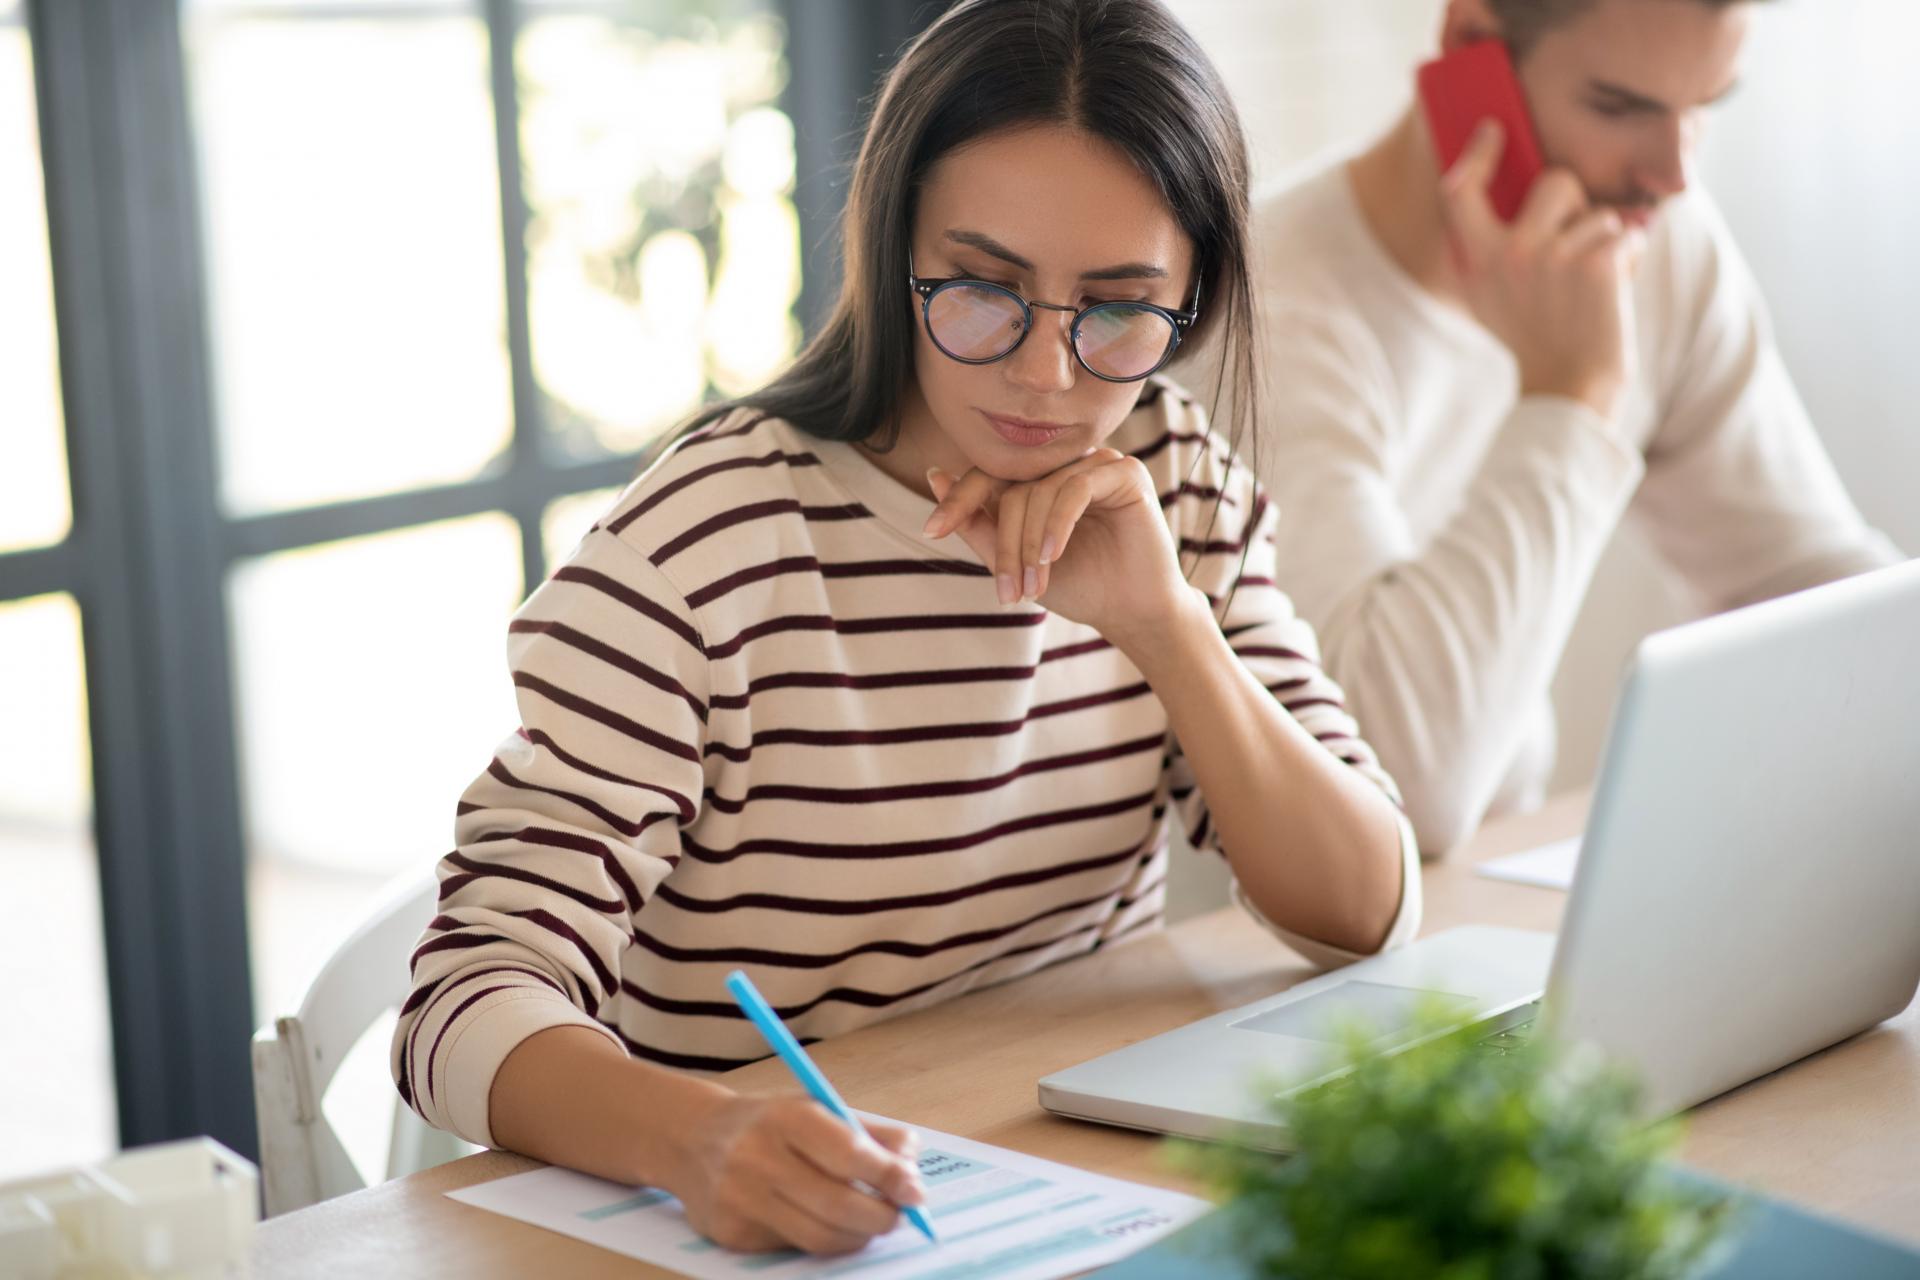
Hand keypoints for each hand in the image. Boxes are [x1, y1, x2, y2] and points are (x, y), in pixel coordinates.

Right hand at [670, 1093, 924, 1254]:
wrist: (692, 1139)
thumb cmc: (770, 1123)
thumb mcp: (815, 1107)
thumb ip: (867, 1131)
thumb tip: (911, 1157)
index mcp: (787, 1117)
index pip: (848, 1153)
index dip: (888, 1176)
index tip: (915, 1190)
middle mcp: (759, 1158)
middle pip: (836, 1204)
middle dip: (881, 1217)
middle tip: (900, 1215)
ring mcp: (741, 1200)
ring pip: (818, 1237)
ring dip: (858, 1236)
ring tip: (872, 1223)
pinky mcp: (732, 1234)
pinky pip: (793, 1248)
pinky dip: (823, 1241)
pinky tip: (829, 1225)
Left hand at [922, 448, 1192, 642]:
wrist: (1130, 611)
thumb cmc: (1079, 585)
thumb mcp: (1015, 560)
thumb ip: (977, 522)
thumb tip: (935, 474)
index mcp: (1039, 479)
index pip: (990, 475)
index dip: (959, 501)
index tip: (932, 530)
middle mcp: (1066, 464)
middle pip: (1013, 489)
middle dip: (1007, 545)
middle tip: (1009, 592)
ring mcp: (1096, 463)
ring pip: (1041, 491)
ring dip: (1031, 545)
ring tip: (1036, 586)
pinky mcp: (1125, 472)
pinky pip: (1076, 488)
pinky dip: (1058, 524)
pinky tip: (1053, 556)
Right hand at [1441, 120, 1643, 417]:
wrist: (1566, 390)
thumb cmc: (1536, 340)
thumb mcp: (1493, 297)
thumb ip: (1497, 249)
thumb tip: (1528, 189)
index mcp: (1476, 262)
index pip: (1459, 194)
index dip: (1476, 157)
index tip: (1494, 130)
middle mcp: (1508, 254)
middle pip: (1556, 183)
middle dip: (1578, 204)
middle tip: (1576, 246)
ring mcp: (1551, 258)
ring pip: (1600, 214)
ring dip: (1607, 243)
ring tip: (1591, 288)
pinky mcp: (1595, 265)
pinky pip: (1627, 237)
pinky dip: (1629, 262)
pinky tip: (1612, 295)